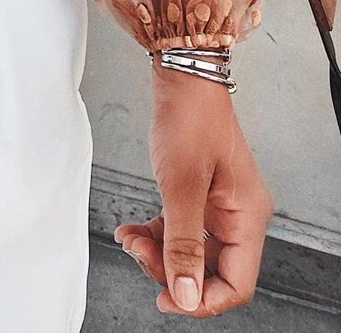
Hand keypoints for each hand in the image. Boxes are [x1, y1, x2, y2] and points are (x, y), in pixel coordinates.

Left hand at [114, 61, 273, 317]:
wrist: (182, 76)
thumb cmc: (190, 119)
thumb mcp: (181, 185)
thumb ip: (182, 243)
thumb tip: (185, 294)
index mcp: (246, 217)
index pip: (236, 283)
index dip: (202, 299)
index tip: (167, 299)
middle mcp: (237, 215)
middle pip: (211, 270)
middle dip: (171, 271)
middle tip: (138, 254)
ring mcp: (218, 206)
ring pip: (190, 252)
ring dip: (158, 253)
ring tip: (130, 240)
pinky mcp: (198, 196)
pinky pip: (179, 230)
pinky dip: (155, 234)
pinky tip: (131, 231)